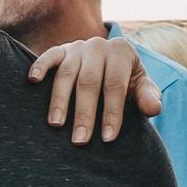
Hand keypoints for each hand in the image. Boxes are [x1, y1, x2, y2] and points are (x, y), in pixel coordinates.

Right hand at [30, 37, 160, 143]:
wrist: (111, 62)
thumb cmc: (128, 82)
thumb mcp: (142, 88)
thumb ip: (149, 97)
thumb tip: (153, 108)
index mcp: (122, 52)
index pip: (115, 85)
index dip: (112, 113)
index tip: (108, 138)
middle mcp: (98, 46)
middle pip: (89, 82)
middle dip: (84, 113)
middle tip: (80, 140)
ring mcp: (77, 47)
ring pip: (66, 74)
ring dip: (59, 100)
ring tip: (56, 125)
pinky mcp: (60, 50)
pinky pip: (49, 56)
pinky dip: (40, 66)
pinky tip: (33, 81)